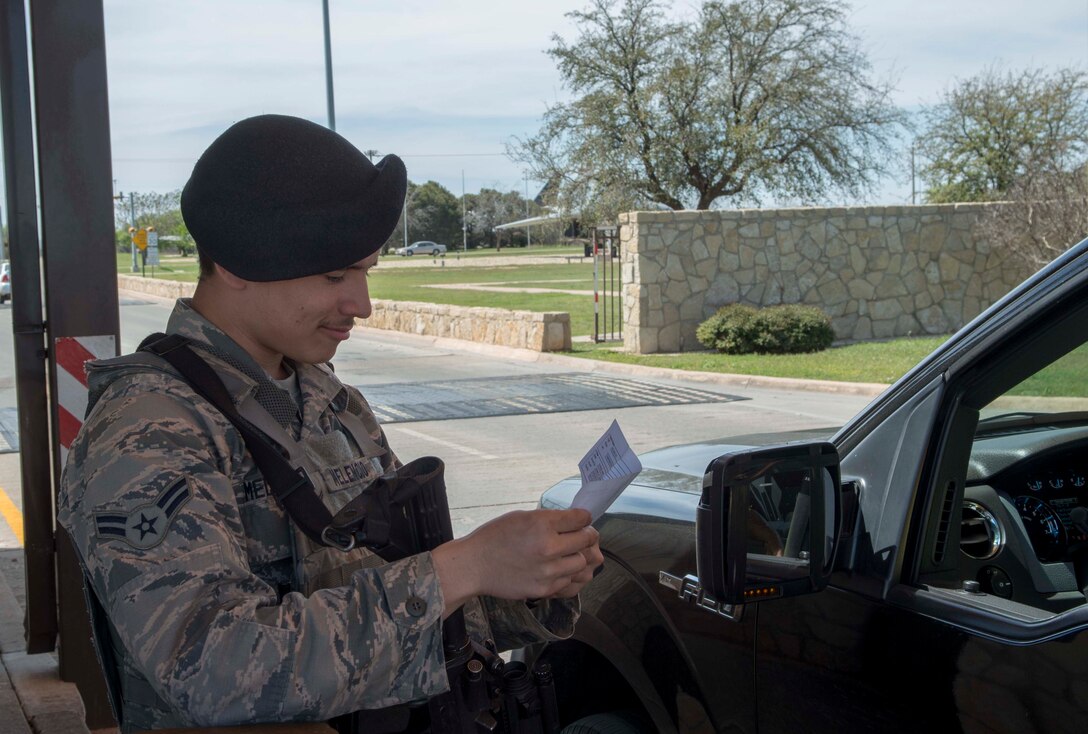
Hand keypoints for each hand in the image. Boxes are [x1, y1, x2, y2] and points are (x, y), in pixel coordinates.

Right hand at [432, 508, 602, 616]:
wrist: (474, 565)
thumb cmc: (495, 537)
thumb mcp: (522, 517)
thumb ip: (550, 519)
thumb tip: (576, 521)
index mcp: (541, 524)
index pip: (581, 519)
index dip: (584, 518)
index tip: (582, 519)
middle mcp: (548, 547)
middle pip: (587, 540)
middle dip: (586, 535)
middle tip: (581, 535)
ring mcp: (548, 571)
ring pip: (582, 563)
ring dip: (577, 556)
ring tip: (567, 554)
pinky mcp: (544, 589)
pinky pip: (569, 581)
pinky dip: (567, 574)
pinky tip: (557, 568)